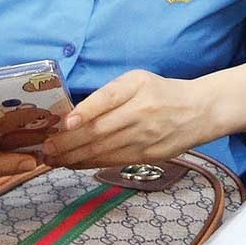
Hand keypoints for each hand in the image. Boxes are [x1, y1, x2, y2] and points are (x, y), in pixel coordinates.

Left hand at [37, 70, 210, 168]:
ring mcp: (145, 137)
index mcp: (138, 87)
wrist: (199, 111)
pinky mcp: (148, 155)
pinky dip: (90, 163)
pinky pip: (113, 161)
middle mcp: (142, 112)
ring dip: (74, 157)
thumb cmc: (161, 93)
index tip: (66, 122)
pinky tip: (74, 163)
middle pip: (100, 130)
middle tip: (45, 149)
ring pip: (103, 150)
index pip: (108, 98)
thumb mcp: (137, 81)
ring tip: (53, 159)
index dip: (86, 111)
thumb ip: (108, 95)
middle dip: (68, 143)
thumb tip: (73, 116)